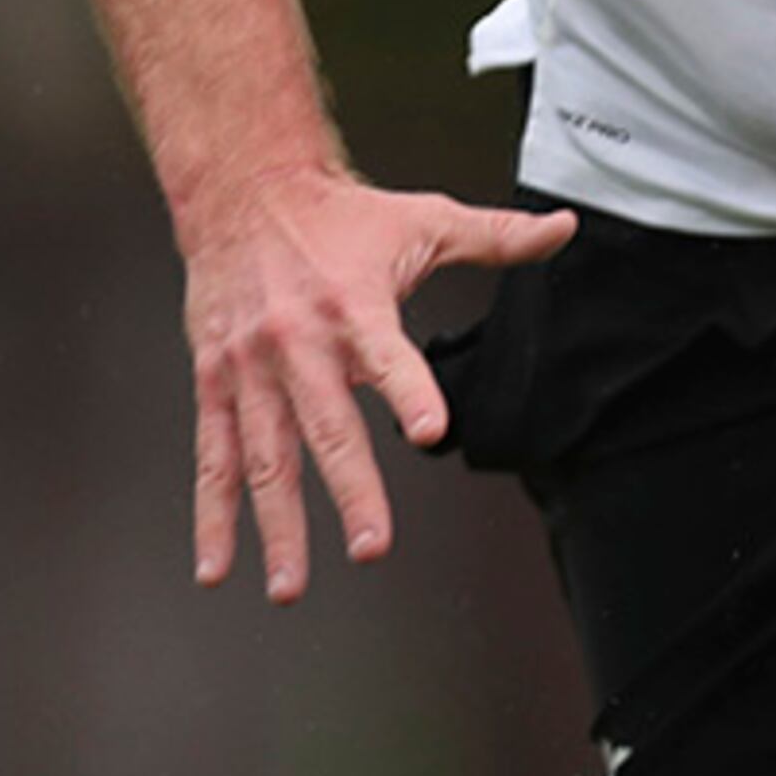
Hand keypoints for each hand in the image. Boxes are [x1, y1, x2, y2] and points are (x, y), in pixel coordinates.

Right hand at [176, 166, 577, 600]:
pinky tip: (216, 564)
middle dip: (351, 490)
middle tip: (372, 546)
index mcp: (355, 305)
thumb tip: (563, 228)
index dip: (410, 391)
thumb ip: (496, 237)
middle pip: (327, 426)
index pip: (388, 354)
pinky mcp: (216, 384)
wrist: (243, 191)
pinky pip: (213, 457)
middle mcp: (299, 343)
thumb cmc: (339, 214)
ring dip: (277, 526)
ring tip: (291, 585)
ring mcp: (251, 369)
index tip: (429, 431)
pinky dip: (212, 514)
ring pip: (265, 458)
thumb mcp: (424, 218)